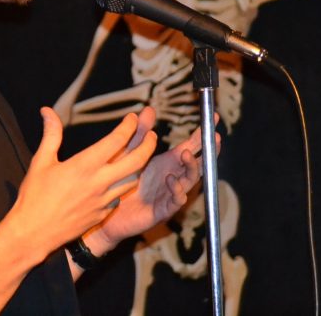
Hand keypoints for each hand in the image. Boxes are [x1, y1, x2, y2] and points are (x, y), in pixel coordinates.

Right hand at [6, 108, 156, 261]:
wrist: (33, 233)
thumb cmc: (34, 196)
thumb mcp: (41, 161)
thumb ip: (51, 134)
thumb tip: (47, 111)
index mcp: (85, 165)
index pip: (116, 140)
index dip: (128, 126)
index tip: (132, 118)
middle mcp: (99, 182)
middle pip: (137, 161)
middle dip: (149, 145)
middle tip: (152, 134)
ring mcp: (103, 201)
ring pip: (132, 180)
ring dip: (139, 166)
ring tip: (141, 155)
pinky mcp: (102, 215)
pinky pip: (118, 197)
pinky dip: (122, 186)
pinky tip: (118, 182)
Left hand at [87, 108, 219, 252]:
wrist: (107, 212)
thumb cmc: (121, 182)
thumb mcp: (129, 153)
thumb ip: (140, 132)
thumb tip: (149, 108)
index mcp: (168, 162)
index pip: (191, 146)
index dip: (203, 133)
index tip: (213, 117)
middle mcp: (173, 176)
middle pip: (197, 163)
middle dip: (208, 151)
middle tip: (213, 138)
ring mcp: (169, 194)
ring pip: (190, 181)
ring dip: (191, 168)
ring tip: (185, 154)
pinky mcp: (162, 211)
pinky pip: (176, 201)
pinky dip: (177, 190)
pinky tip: (171, 179)